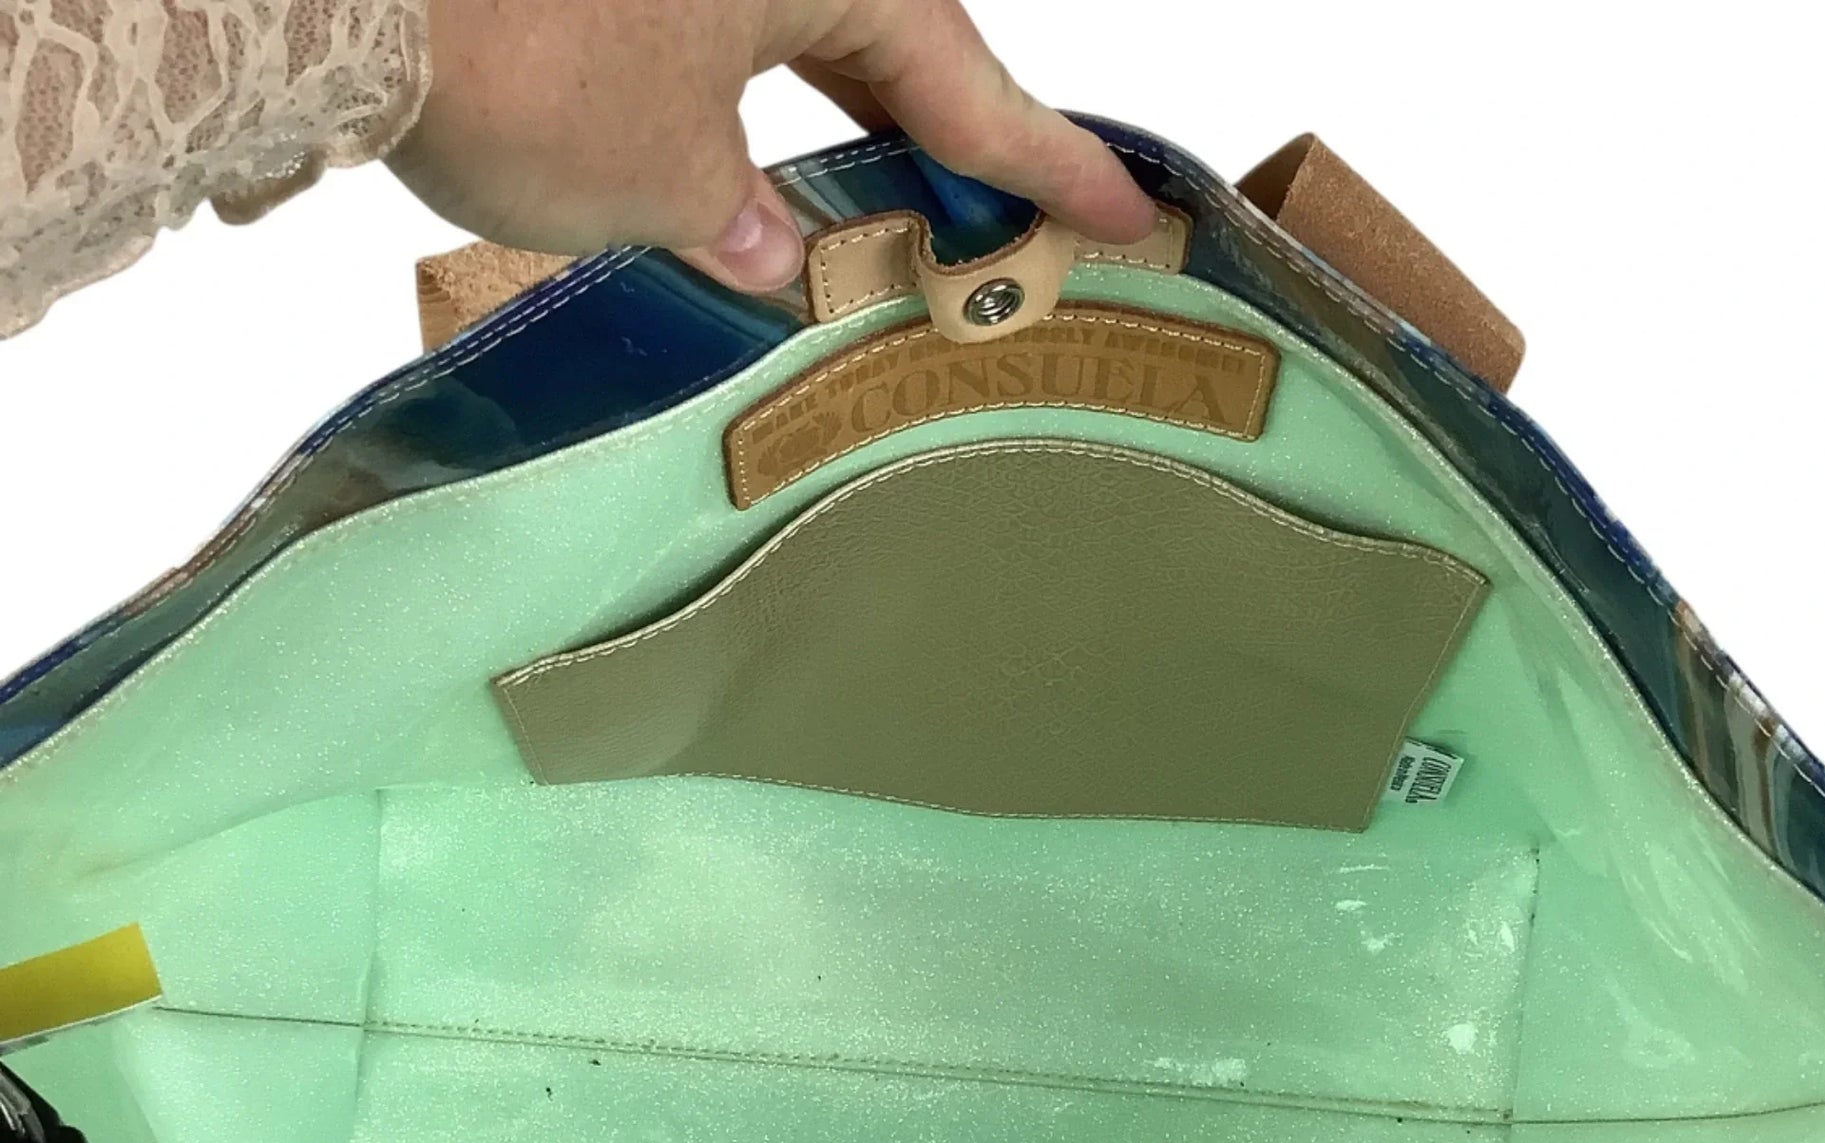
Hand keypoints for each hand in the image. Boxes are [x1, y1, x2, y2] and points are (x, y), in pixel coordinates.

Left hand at [390, 0, 1154, 292]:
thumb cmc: (518, 59)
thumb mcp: (662, 183)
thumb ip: (739, 221)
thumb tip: (767, 248)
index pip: (966, 82)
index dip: (1047, 165)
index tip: (1125, 214)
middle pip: (889, 42)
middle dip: (944, 144)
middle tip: (1008, 229)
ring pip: (798, 34)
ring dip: (836, 129)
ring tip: (881, 225)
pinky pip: (713, 33)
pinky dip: (739, 105)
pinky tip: (742, 177)